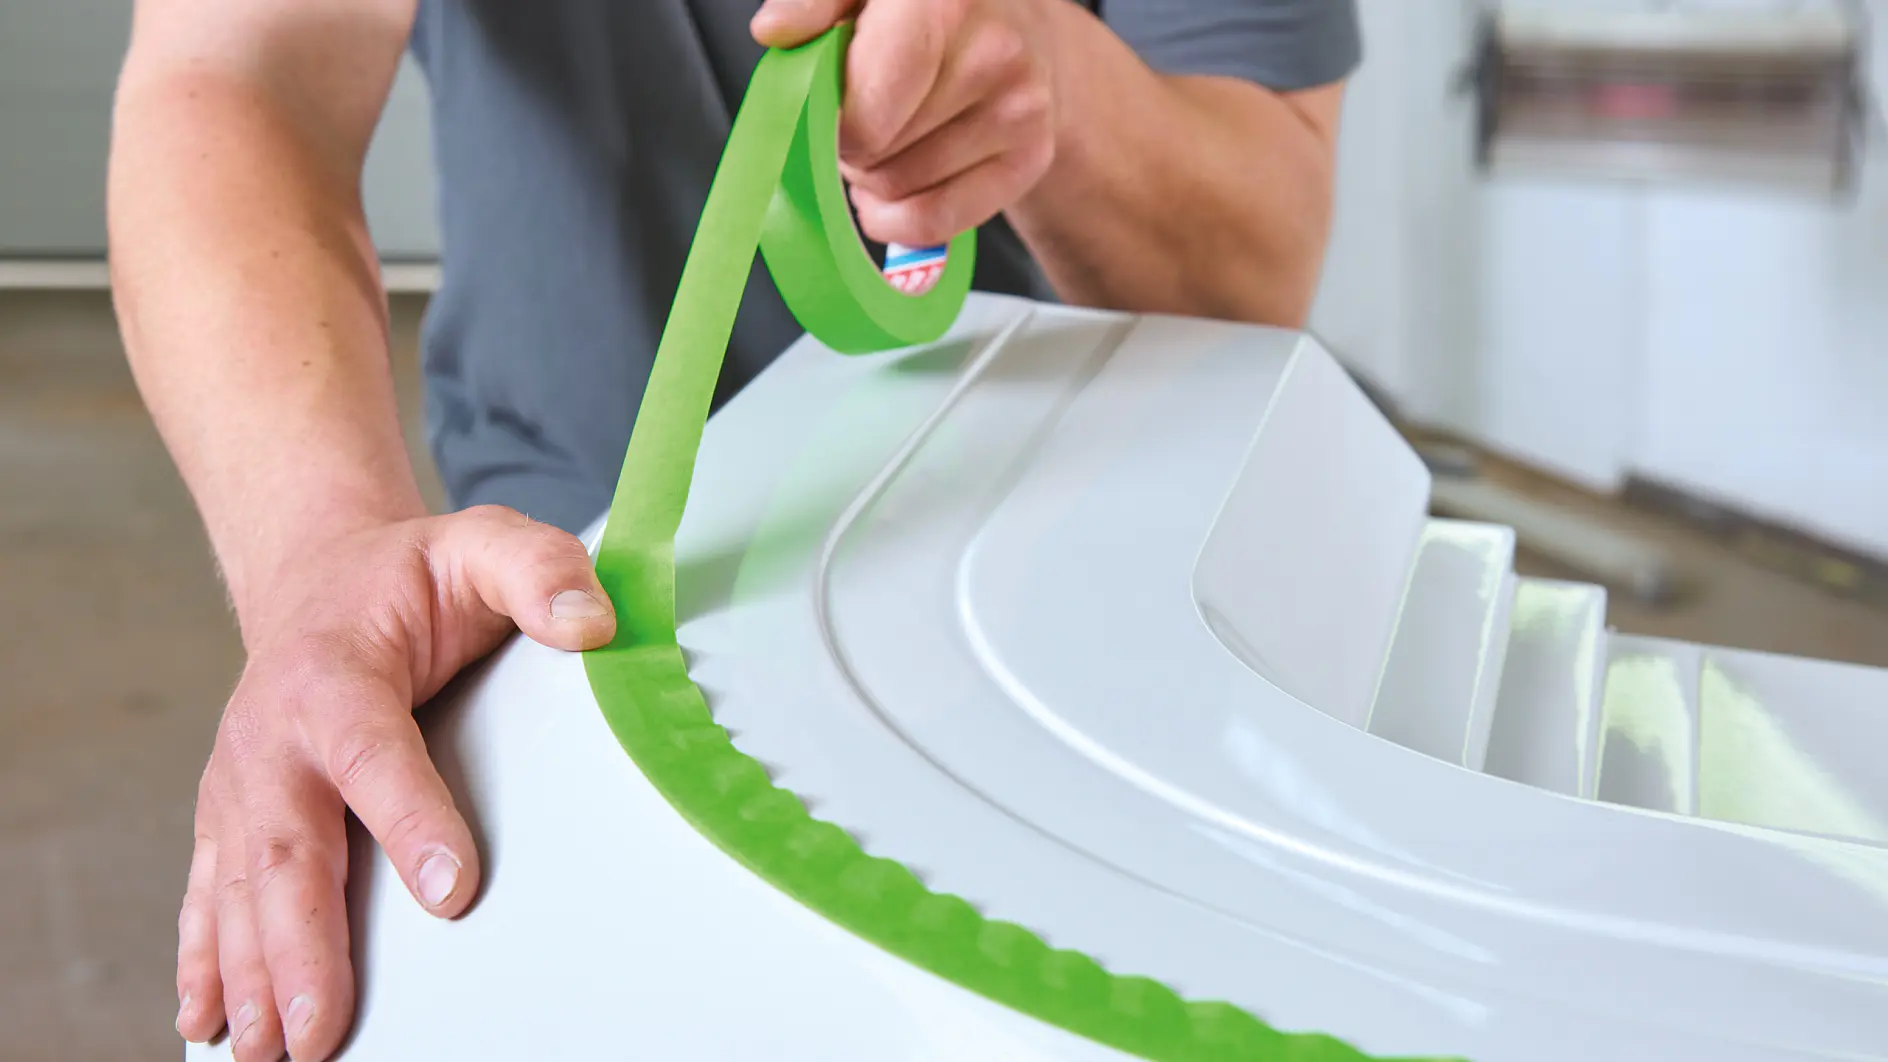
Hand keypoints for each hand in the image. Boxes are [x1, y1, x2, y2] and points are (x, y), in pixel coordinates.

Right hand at [174, 506, 615, 1060]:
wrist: (319, 576)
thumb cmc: (412, 575)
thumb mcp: (484, 542)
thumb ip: (540, 570)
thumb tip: (593, 622)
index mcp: (337, 673)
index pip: (374, 751)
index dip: (411, 818)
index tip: (453, 889)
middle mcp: (272, 736)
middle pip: (288, 848)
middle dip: (300, 946)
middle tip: (321, 1030)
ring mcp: (241, 782)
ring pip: (240, 888)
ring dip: (250, 975)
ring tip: (266, 1054)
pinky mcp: (228, 815)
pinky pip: (207, 892)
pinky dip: (202, 961)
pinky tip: (208, 1025)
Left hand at [752, 0, 1059, 247]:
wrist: (1019, 28)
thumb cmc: (927, 11)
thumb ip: (813, 0)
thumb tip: (776, 31)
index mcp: (941, 2)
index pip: (865, 114)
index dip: (831, 124)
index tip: (831, 104)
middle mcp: (993, 53)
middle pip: (873, 155)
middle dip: (851, 144)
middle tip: (864, 114)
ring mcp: (1019, 110)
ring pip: (898, 190)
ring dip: (874, 177)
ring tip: (889, 136)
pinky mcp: (1031, 157)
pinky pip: (936, 222)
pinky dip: (898, 220)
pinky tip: (893, 193)